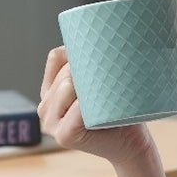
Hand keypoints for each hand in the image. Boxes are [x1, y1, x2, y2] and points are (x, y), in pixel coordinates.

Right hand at [39, 46, 154, 167]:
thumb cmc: (119, 112)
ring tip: (109, 88)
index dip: (77, 52)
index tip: (102, 53)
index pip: (55, 58)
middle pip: (63, 73)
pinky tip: (98, 103)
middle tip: (113, 72)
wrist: (131, 145)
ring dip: (89, 85)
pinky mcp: (64, 136)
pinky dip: (87, 104)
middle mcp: (45, 108)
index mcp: (50, 92)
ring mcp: (51, 124)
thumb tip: (97, 32)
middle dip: (87, 69)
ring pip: (66, 86)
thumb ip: (90, 65)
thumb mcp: (100, 84)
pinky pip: (76, 109)